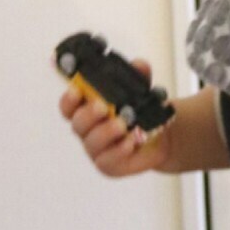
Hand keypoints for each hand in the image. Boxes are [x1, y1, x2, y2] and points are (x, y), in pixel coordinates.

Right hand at [59, 59, 172, 177]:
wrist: (160, 136)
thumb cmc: (139, 110)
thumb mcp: (141, 89)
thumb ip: (138, 76)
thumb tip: (139, 65)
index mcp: (87, 108)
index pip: (69, 105)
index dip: (69, 99)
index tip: (76, 90)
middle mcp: (88, 129)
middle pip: (78, 123)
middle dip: (88, 114)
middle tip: (103, 107)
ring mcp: (97, 149)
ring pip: (92, 142)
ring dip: (106, 132)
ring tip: (122, 124)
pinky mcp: (109, 164)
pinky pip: (108, 160)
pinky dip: (119, 150)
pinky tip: (130, 142)